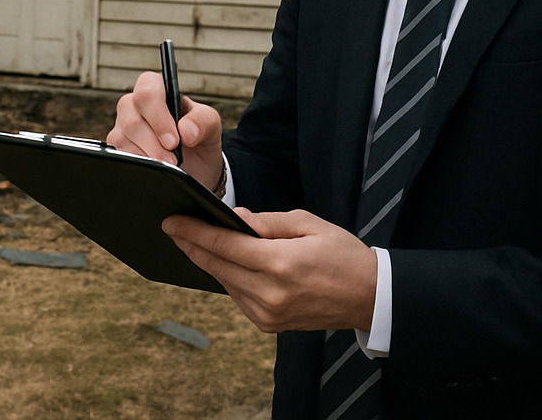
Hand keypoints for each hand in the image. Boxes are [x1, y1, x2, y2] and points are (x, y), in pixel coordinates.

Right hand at [107, 71, 223, 190]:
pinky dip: (139, 165)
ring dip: (148, 156)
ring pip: (122, 138)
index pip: (147, 89)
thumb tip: (185, 130)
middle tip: (174, 160)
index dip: (158, 115)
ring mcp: (123, 127)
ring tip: (167, 166)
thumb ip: (203, 121)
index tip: (174, 140)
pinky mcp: (117, 148)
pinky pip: (119, 155)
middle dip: (154, 144)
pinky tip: (153, 168)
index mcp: (158, 91)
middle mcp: (135, 106)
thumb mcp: (211, 127)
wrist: (196, 169)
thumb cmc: (199, 139)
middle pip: (132, 118)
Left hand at [163, 209, 377, 332]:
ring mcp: (268, 314)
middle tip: (173, 228)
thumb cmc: (343, 255)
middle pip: (217, 265)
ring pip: (224, 282)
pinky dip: (228, 278)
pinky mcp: (269, 325)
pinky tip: (224, 262)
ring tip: (194, 241)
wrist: (369, 297)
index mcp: (279, 263)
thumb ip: (268, 222)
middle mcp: (269, 293)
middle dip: (192, 245)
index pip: (224, 244)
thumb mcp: (309, 224)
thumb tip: (234, 217)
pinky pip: (238, 296)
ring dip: (209, 262)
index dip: (194, 232)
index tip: (172, 222)